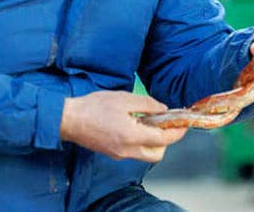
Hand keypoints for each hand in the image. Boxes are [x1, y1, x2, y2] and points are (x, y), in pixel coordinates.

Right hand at [59, 91, 186, 161]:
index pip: (164, 139)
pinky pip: (134, 151)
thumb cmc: (94, 107)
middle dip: (167, 140)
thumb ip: (147, 104)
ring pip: (146, 154)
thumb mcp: (124, 99)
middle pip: (158, 153)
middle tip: (167, 123)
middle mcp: (127, 150)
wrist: (69, 120)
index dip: (177, 131)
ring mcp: (120, 154)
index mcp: (132, 136)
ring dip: (154, 141)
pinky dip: (142, 141)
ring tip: (150, 121)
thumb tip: (163, 109)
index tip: (184, 122)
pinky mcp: (113, 153)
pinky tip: (136, 125)